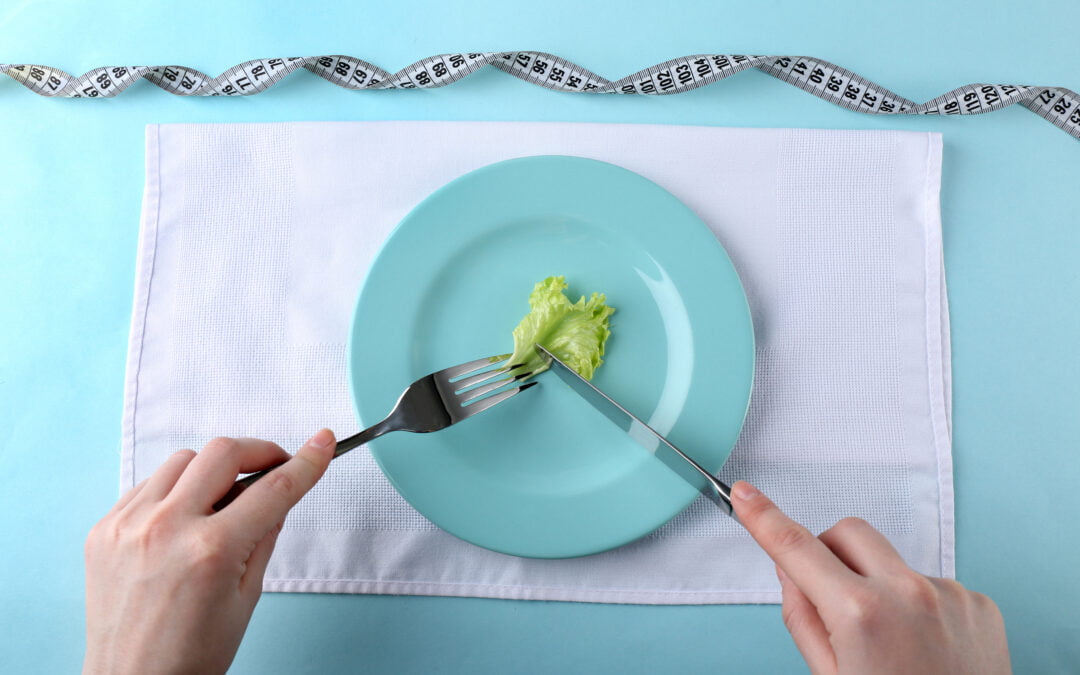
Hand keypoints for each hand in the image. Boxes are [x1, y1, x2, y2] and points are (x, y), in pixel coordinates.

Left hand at [83, 430, 336, 674]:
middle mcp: (167, 529)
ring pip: (183, 460)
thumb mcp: (248, 597)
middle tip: (273, 467)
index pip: (273, 489)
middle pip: (223, 453)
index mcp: (211, 551)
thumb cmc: (191, 655)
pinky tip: (185, 517)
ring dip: (213, 470)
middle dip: (258, 452)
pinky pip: (149, 485)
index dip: (306, 462)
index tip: (322, 443)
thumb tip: (279, 492)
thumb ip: (265, 535)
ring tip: (222, 501)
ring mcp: (129, 526)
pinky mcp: (105, 529)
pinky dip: (175, 490)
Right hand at [731, 481, 1009, 674]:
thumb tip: (791, 571)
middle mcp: (908, 593)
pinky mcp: (978, 603)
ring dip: (878, 586)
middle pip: (848, 533)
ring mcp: (949, 595)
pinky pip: (932, 585)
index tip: (745, 496)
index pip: (796, 548)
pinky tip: (924, 648)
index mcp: (860, 614)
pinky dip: (918, 607)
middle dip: (828, 552)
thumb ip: (802, 617)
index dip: (764, 518)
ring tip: (892, 644)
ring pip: (892, 562)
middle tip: (828, 595)